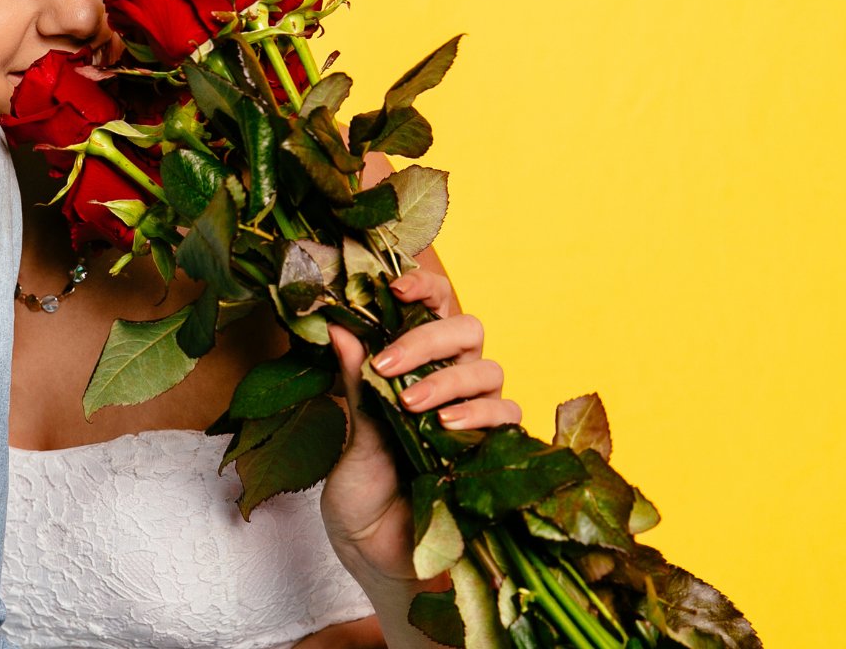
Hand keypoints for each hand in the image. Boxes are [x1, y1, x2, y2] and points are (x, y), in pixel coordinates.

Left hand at [321, 271, 520, 589]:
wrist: (378, 557)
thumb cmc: (361, 496)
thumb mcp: (351, 437)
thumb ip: (356, 384)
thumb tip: (338, 325)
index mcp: (412, 367)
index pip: (431, 307)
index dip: (421, 287)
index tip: (392, 288)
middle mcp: (448, 382)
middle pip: (467, 329)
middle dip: (429, 338)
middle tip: (389, 364)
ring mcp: (475, 414)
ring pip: (488, 369)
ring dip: (449, 380)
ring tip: (412, 406)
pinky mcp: (496, 450)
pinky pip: (506, 415)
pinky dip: (479, 414)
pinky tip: (448, 428)